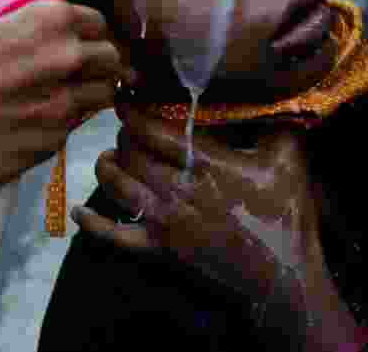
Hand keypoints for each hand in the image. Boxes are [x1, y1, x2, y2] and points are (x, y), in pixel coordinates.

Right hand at [0, 0, 125, 192]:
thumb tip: (0, 7)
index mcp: (47, 21)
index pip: (96, 21)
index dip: (85, 28)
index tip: (73, 36)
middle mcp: (65, 60)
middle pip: (111, 58)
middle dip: (97, 60)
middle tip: (77, 66)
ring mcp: (62, 105)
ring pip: (104, 95)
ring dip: (90, 91)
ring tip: (66, 92)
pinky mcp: (51, 143)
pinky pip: (76, 127)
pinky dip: (67, 121)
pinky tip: (42, 117)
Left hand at [74, 113, 366, 350]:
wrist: (282, 277)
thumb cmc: (287, 214)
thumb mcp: (289, 159)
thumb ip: (276, 121)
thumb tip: (269, 90)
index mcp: (208, 164)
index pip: (155, 130)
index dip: (133, 112)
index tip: (124, 97)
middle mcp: (180, 190)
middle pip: (132, 154)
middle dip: (124, 137)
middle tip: (127, 128)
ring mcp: (167, 222)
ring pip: (120, 187)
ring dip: (108, 168)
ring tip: (109, 157)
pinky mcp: (162, 250)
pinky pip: (117, 237)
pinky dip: (95, 224)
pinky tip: (78, 213)